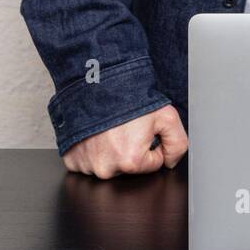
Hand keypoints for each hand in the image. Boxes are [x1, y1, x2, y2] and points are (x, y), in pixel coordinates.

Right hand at [61, 105, 187, 178]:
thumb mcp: (166, 116)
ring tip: (109, 129)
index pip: (153, 163)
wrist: (95, 81)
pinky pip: (86, 162)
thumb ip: (178, 144)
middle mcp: (106, 168)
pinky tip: (95, 134)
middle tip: (126, 128)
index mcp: (130, 161)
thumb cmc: (127, 97)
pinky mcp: (71, 160)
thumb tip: (171, 162)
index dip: (152, 144)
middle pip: (129, 167)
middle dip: (131, 149)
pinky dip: (91, 150)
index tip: (143, 130)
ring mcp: (86, 165)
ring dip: (110, 150)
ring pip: (108, 164)